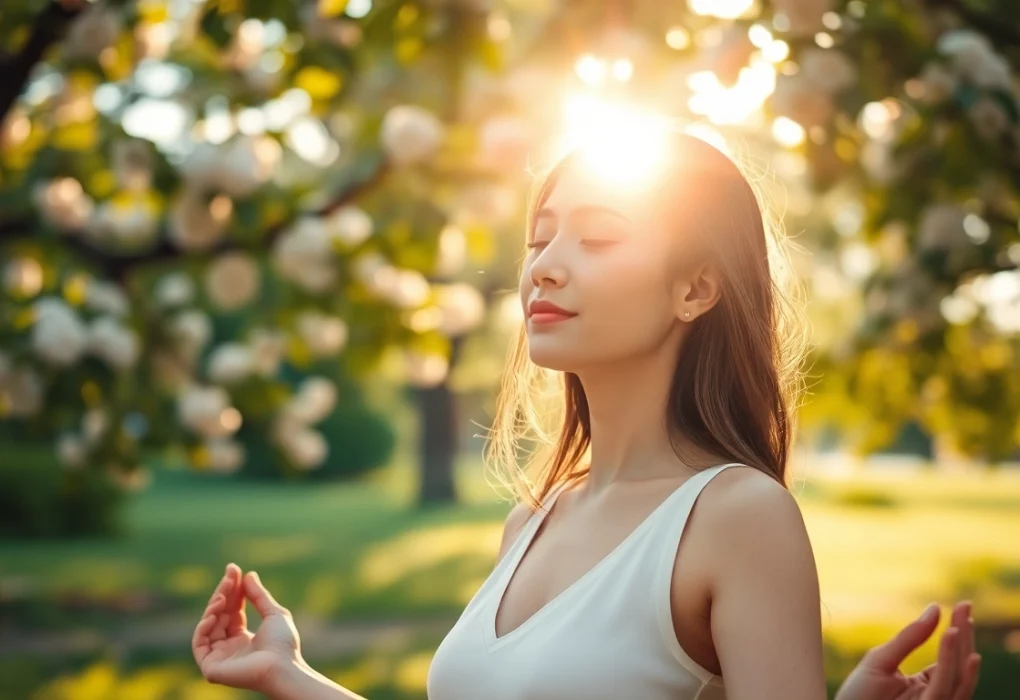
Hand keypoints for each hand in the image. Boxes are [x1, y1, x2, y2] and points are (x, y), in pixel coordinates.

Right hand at [192, 563, 303, 692]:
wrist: (282, 666)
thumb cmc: (283, 644)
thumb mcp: (274, 614)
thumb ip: (259, 596)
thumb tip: (249, 575)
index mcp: (243, 638)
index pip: (231, 610)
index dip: (232, 590)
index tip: (233, 569)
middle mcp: (229, 647)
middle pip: (219, 615)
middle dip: (223, 593)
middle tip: (229, 576)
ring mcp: (219, 657)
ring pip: (208, 626)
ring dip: (214, 607)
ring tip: (224, 595)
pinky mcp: (211, 667)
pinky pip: (199, 644)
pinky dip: (203, 627)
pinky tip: (214, 613)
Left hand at [835, 601, 980, 699]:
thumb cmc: (857, 695)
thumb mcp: (882, 660)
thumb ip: (910, 638)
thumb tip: (936, 607)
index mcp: (926, 686)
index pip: (950, 658)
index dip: (960, 632)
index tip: (964, 604)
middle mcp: (936, 697)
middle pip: (960, 666)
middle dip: (965, 636)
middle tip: (966, 606)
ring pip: (958, 678)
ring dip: (960, 648)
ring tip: (959, 622)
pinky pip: (943, 686)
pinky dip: (950, 662)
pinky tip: (951, 637)